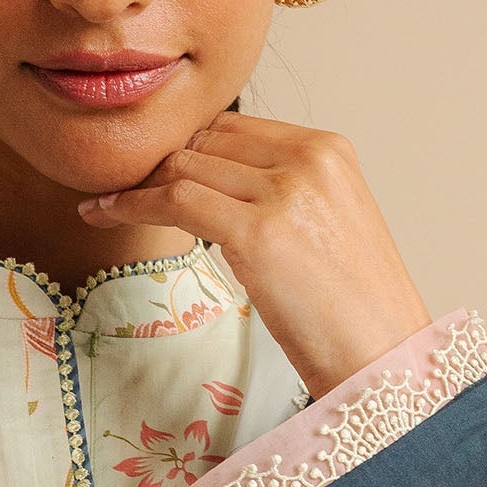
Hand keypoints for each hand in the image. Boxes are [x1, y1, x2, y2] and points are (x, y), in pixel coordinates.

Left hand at [78, 114, 431, 400]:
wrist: (384, 359)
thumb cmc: (355, 311)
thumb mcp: (327, 226)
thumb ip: (281, 194)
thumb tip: (215, 189)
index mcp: (329, 151)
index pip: (235, 126)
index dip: (187, 147)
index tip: (153, 170)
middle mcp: (309, 159)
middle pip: (206, 140)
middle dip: (159, 164)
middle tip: (122, 189)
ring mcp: (284, 192)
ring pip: (184, 166)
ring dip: (137, 183)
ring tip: (107, 203)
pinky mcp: (258, 232)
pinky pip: (174, 201)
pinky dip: (130, 205)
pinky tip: (101, 215)